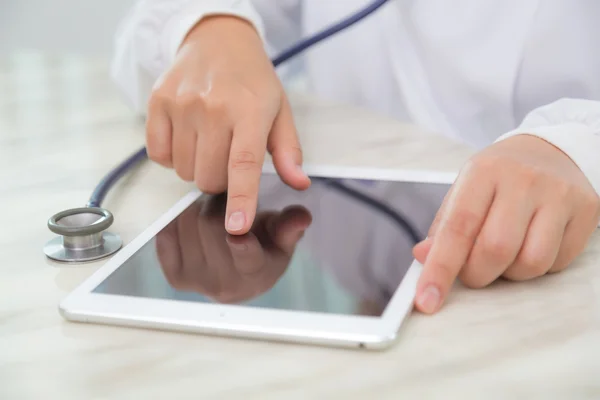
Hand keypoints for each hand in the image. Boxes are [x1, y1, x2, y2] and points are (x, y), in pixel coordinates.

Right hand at [146, 16, 310, 235]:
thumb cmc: (252, 80)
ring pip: (184, 171)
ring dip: (198, 167)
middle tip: (229, 154)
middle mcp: (213, 107)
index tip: (236, 226)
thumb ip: (289, 150)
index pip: (244, 164)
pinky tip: (187, 135)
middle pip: (209, 178)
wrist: (216, 39)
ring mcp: (182, 104)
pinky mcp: (157, 102)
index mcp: (251, 110)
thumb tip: (299, 182)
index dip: (241, 199)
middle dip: (220, 180)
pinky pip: (159, 155)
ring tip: (209, 140)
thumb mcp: (279, 110)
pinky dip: (173, 156)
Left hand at [155, 195, 311, 302]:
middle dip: (216, 203)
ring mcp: (196, 284)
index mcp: (255, 276)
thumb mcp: (283, 237)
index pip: (247, 259)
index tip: (237, 233)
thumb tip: (302, 217)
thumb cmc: (265, 250)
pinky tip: (192, 217)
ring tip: (211, 205)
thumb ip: (291, 225)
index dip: (241, 246)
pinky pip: (168, 234)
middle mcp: (224, 286)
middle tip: (224, 193)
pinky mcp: (175, 277)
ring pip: (187, 225)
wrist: (240, 276)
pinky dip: (178, 219)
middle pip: (210, 227)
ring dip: (197, 207)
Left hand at [413, 135, 599, 313]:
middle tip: (472, 270)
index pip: (457, 228)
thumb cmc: (499, 178)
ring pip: (530, 263)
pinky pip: (557, 263)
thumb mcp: (464, 192)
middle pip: (495, 250)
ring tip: (505, 254)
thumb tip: (424, 256)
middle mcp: (522, 180)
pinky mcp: (585, 210)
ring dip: (510, 274)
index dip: (440, 269)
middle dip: (477, 274)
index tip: (427, 300)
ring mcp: (558, 194)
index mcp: (483, 172)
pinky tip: (531, 245)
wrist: (550, 152)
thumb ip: (444, 227)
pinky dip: (538, 268)